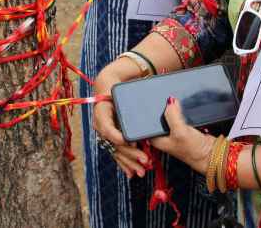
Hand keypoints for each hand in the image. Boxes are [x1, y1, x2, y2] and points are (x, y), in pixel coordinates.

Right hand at [93, 63, 150, 177]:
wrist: (106, 87)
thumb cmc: (115, 88)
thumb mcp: (120, 90)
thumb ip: (135, 95)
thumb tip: (159, 98)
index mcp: (102, 113)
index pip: (108, 129)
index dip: (119, 138)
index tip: (131, 143)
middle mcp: (101, 125)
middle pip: (115, 144)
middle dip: (130, 154)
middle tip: (145, 161)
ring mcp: (105, 133)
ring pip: (116, 151)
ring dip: (129, 163)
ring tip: (142, 172)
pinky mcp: (110, 139)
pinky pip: (116, 153)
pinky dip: (124, 163)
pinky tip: (131, 174)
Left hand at [149, 97, 214, 173]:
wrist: (210, 155)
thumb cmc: (193, 151)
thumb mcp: (180, 131)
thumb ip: (173, 115)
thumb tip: (170, 101)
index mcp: (156, 140)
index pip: (147, 123)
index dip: (150, 112)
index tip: (153, 101)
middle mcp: (164, 136)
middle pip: (160, 117)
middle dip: (164, 110)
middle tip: (168, 102)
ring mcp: (174, 132)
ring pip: (171, 116)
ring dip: (175, 111)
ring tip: (178, 107)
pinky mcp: (185, 130)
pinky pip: (181, 117)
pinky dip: (184, 114)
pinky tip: (185, 111)